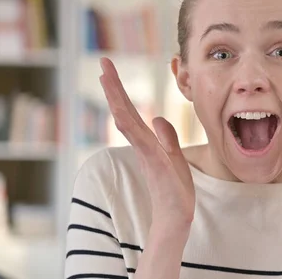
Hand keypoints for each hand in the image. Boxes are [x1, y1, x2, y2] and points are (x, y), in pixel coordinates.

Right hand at [99, 57, 195, 226]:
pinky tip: (120, 109)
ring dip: (117, 98)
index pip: (130, 111)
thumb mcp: (174, 157)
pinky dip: (129, 124)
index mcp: (147, 142)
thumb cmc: (175, 191)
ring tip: (107, 76)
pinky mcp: (154, 163)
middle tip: (104, 63)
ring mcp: (146, 153)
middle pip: (123, 110)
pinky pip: (140, 139)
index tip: (109, 71)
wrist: (177, 217)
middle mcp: (142, 145)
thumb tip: (158, 118)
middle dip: (114, 86)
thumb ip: (167, 138)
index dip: (120, 91)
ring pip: (126, 120)